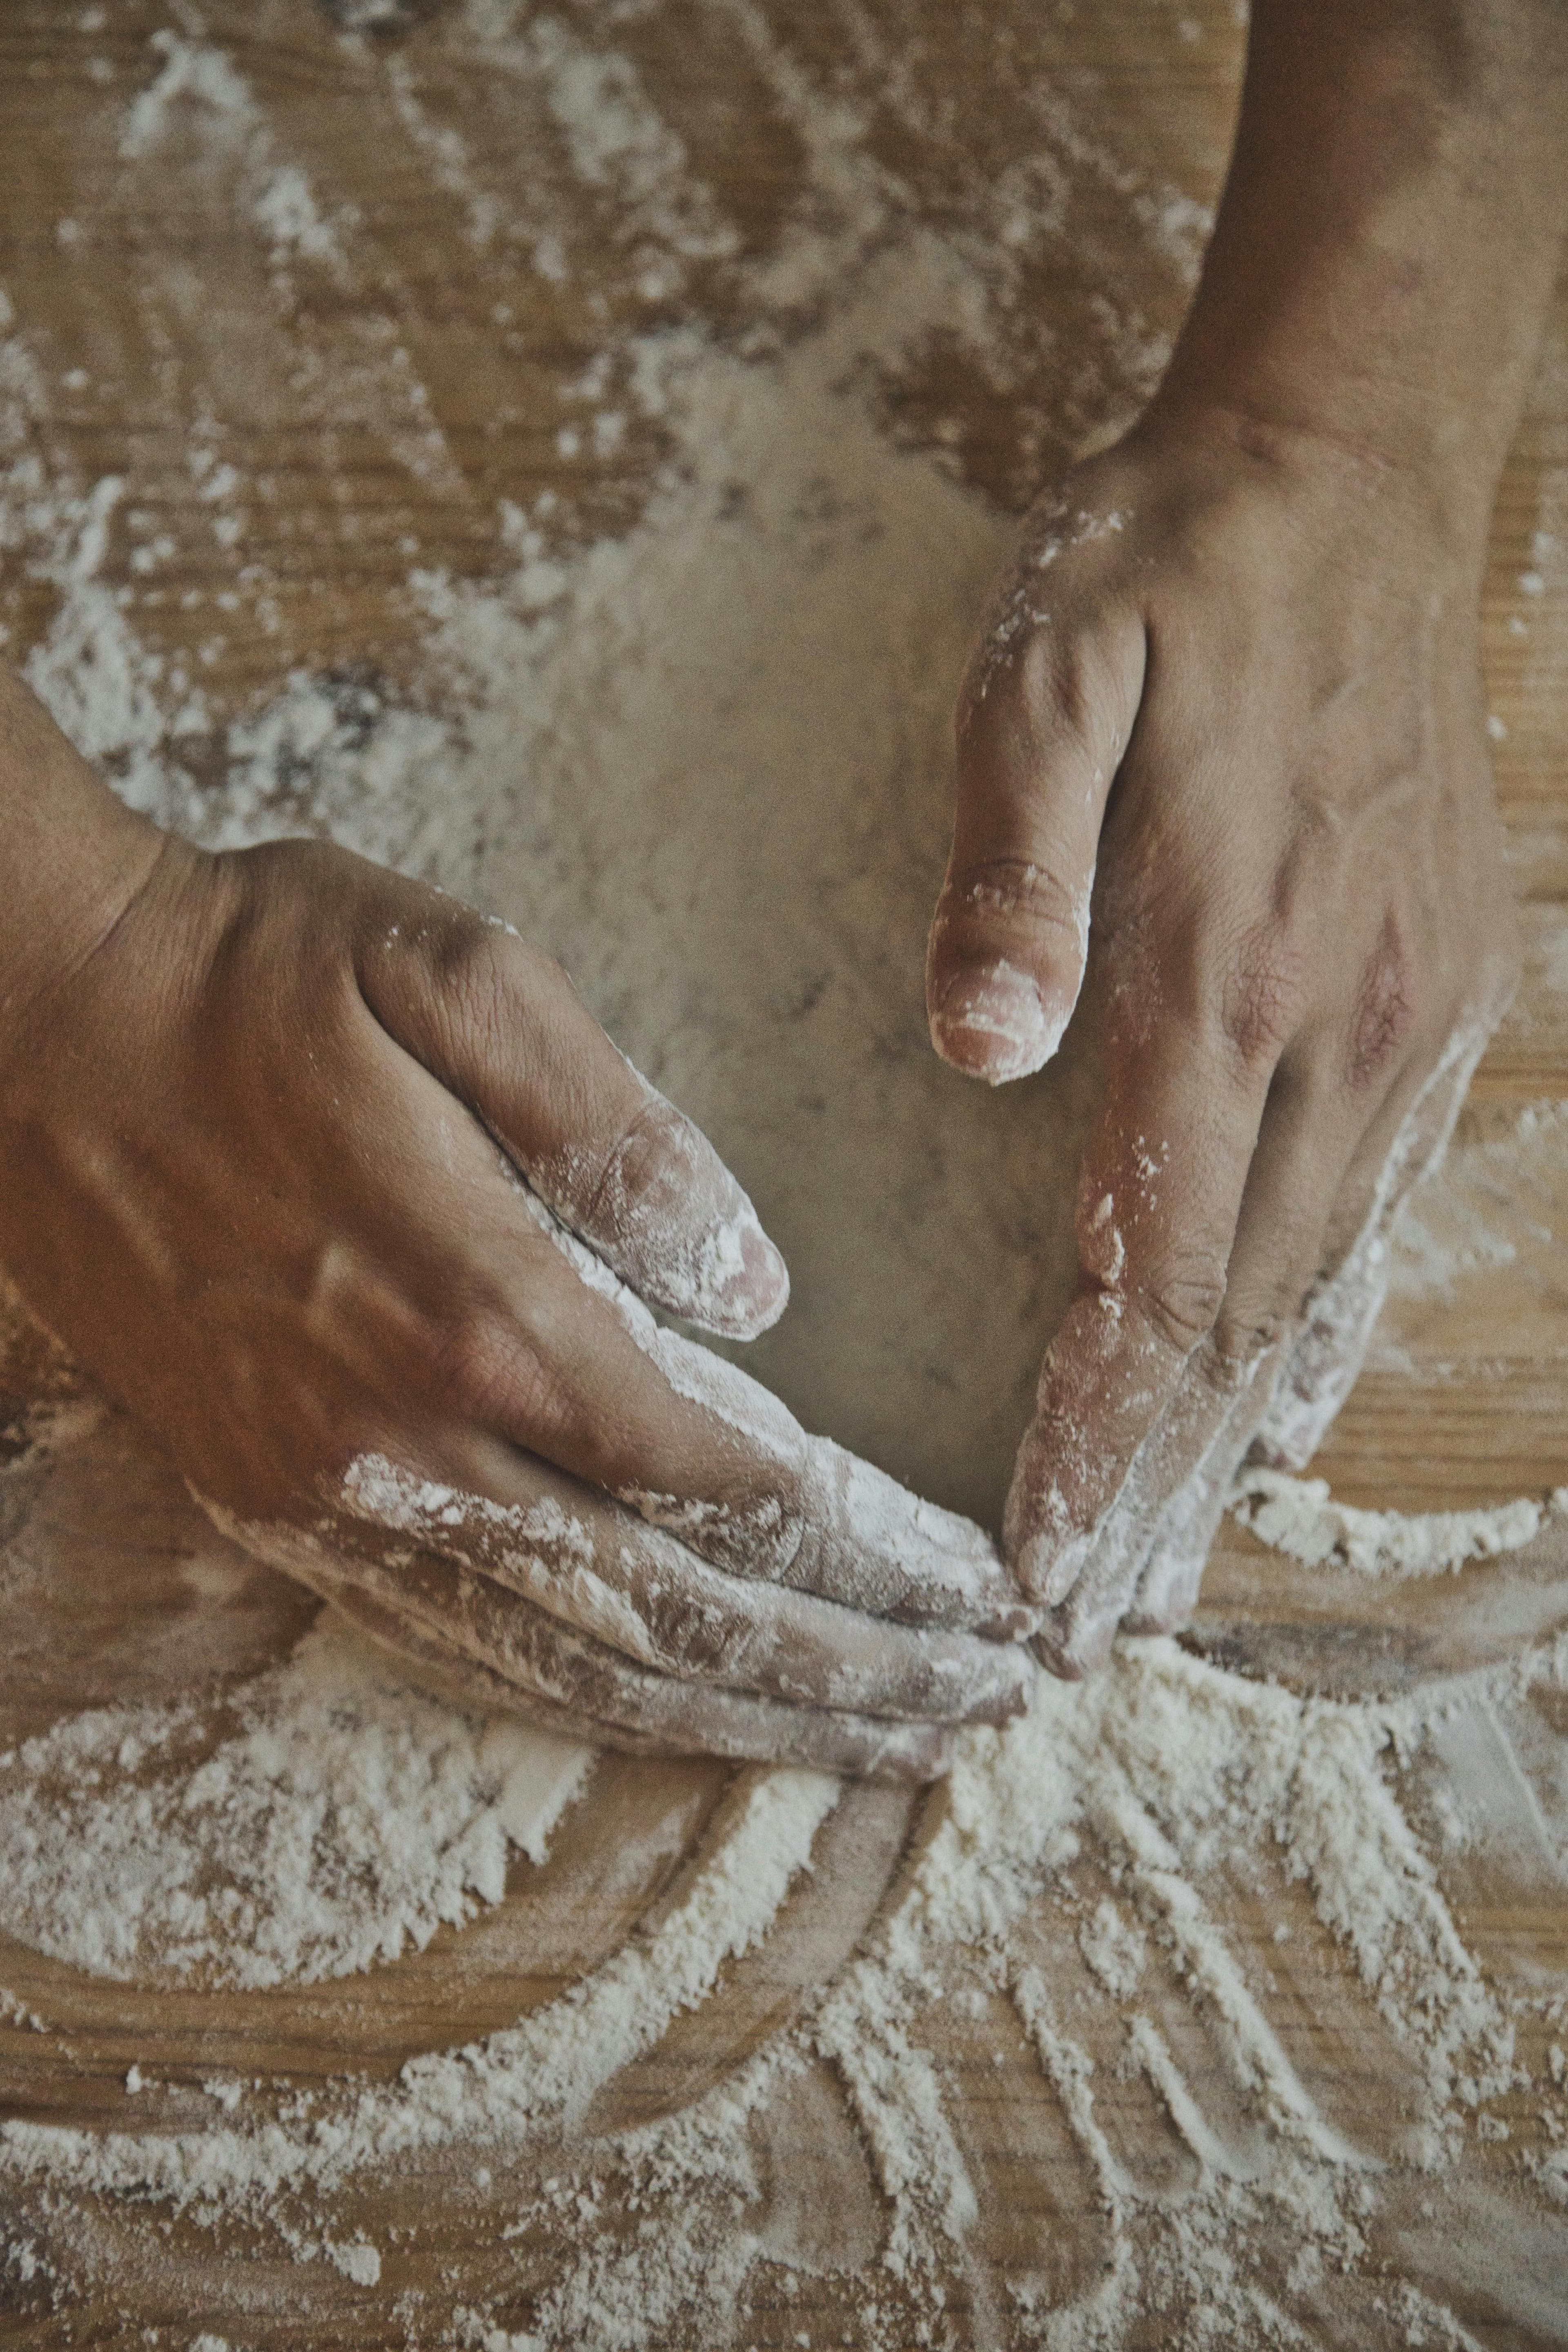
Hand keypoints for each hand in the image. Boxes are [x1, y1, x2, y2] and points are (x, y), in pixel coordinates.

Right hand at [0, 818, 1032, 1773]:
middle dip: (847, 1668)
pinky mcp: (275, 1503)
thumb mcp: (457, 974)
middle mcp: (411, 1442)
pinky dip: (590, 1701)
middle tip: (983, 1702)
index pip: (724, 1477)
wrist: (31, 1022)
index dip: (868, 1545)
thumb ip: (619, 1132)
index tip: (975, 1579)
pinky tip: (681, 1718)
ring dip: (742, 1714)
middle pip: (675, 1607)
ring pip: (576, 1661)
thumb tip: (751, 1284)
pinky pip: (458, 1647)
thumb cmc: (254, 978)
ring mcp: (333, 1493)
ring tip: (876, 1745)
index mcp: (481, 1311)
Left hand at [926, 413, 1518, 1673]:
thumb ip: (1011, 868)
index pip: (1150, 1268)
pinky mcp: (1438, 991)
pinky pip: (1378, 1203)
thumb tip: (975, 1047)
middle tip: (1082, 1628)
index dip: (1094, 1434)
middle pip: (1235, 1316)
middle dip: (1155, 1482)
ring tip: (1170, 1565)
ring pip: (1314, 1284)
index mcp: (1220, 972)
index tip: (1041, 1567)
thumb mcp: (1051, 672)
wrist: (1342, 477)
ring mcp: (1404, 1018)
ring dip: (1234, 1436)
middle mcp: (1332, 1026)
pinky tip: (1286, 1411)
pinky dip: (1322, 1328)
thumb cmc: (1172, 574)